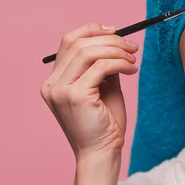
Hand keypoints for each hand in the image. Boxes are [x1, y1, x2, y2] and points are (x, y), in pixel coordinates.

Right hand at [40, 22, 139, 158]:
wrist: (101, 153)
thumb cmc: (104, 124)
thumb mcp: (103, 88)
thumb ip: (103, 66)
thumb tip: (116, 42)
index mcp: (54, 81)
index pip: (68, 42)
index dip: (92, 30)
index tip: (116, 32)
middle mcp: (51, 84)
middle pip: (78, 43)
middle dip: (110, 40)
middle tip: (132, 47)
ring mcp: (60, 90)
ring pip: (89, 52)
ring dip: (117, 51)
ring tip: (133, 60)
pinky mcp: (75, 96)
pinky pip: (101, 67)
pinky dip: (120, 63)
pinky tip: (132, 70)